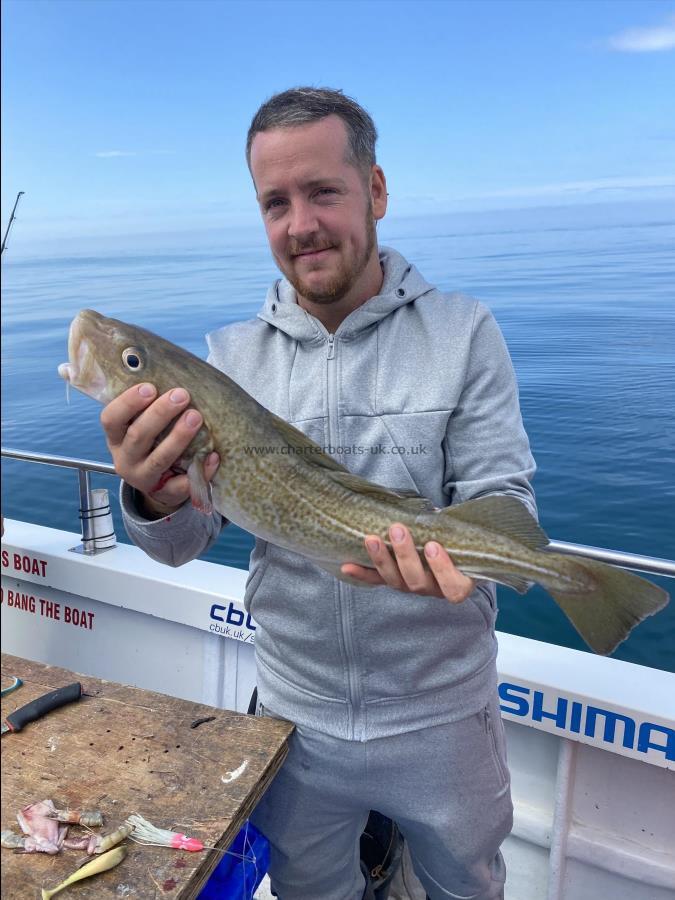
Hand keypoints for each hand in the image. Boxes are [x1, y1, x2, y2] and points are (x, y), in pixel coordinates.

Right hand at [100, 383, 218, 513]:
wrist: (159, 484)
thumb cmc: (153, 443)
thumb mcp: (141, 425)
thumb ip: (148, 405)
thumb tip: (167, 367)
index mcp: (116, 438)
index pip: (111, 419)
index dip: (128, 403)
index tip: (149, 387)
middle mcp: (125, 459)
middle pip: (138, 436)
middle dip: (160, 414)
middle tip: (182, 395)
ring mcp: (144, 479)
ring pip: (159, 459)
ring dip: (178, 437)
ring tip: (196, 417)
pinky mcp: (165, 494)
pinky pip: (183, 484)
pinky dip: (201, 469)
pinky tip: (214, 455)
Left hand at [341, 523, 474, 602]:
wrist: (450, 548)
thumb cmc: (459, 542)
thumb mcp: (461, 537)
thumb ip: (451, 531)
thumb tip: (434, 512)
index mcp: (457, 583)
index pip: (453, 588)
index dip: (442, 569)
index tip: (432, 545)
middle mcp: (433, 589)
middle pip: (417, 582)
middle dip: (405, 556)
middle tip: (397, 530)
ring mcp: (411, 587)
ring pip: (395, 582)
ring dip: (381, 560)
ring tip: (371, 539)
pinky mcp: (394, 581)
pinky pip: (376, 581)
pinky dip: (361, 574)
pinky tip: (347, 566)